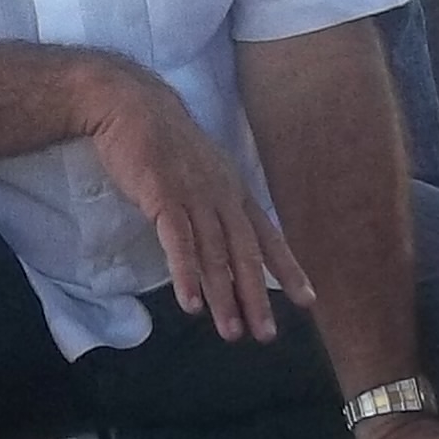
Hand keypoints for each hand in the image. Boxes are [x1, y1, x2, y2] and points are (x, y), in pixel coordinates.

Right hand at [79, 59, 312, 343]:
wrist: (130, 104)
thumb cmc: (162, 142)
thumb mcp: (202, 172)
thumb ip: (214, 204)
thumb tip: (223, 238)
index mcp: (233, 191)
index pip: (267, 236)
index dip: (288, 269)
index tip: (307, 301)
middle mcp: (222, 196)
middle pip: (245, 253)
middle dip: (257, 296)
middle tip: (266, 334)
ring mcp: (194, 196)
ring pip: (215, 254)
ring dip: (223, 296)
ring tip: (231, 332)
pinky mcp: (163, 196)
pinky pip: (179, 243)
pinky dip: (186, 275)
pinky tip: (190, 304)